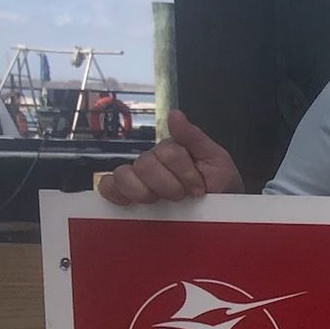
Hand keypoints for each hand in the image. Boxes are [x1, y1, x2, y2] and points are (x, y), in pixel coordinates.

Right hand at [97, 110, 242, 203]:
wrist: (221, 214)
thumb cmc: (219, 186)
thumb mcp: (216, 160)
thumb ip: (194, 137)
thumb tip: (174, 114)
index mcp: (170, 151)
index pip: (167, 153)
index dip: (184, 173)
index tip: (200, 190)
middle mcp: (151, 162)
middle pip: (145, 164)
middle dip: (168, 185)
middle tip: (183, 197)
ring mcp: (137, 178)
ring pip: (123, 175)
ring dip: (144, 192)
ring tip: (160, 202)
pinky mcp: (126, 196)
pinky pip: (108, 187)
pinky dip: (114, 193)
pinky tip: (130, 202)